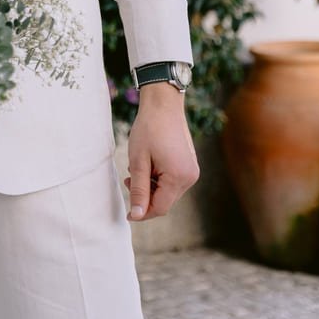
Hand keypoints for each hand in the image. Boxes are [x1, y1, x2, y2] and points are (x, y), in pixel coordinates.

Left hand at [125, 82, 198, 221]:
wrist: (163, 103)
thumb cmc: (148, 129)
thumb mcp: (138, 161)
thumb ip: (139, 189)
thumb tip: (137, 215)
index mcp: (179, 177)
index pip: (160, 207)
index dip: (143, 212)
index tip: (127, 213)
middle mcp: (190, 177)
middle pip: (165, 200)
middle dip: (146, 196)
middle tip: (128, 181)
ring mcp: (192, 170)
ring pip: (168, 191)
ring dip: (152, 187)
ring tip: (137, 170)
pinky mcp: (189, 164)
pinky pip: (173, 181)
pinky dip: (159, 179)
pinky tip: (148, 166)